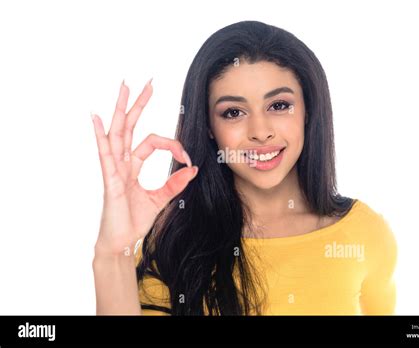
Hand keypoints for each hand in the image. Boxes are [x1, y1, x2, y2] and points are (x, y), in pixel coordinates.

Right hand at [91, 79, 197, 256]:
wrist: (122, 242)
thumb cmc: (134, 220)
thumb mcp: (160, 199)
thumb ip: (175, 184)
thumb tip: (193, 169)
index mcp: (132, 166)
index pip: (153, 142)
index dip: (173, 145)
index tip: (187, 156)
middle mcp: (122, 163)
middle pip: (130, 127)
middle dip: (138, 104)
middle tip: (146, 83)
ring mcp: (114, 169)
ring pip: (118, 133)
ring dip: (122, 109)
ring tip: (125, 87)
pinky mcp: (110, 180)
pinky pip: (105, 154)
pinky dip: (100, 135)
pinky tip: (97, 117)